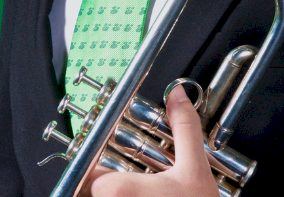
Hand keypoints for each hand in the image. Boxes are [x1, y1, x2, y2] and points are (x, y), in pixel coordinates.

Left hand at [82, 85, 218, 196]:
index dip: (100, 160)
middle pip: (91, 188)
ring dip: (113, 195)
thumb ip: (184, 129)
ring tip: (143, 194)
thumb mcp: (195, 170)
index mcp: (118, 190)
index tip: (113, 158)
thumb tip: (177, 96)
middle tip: (135, 181)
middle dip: (107, 180)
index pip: (88, 168)